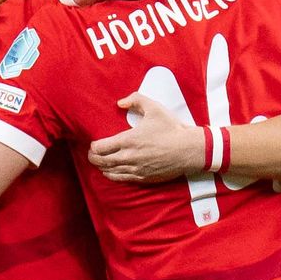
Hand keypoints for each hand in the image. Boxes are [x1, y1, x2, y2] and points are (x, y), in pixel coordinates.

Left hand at [90, 88, 211, 180]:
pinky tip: (110, 173)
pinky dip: (112, 175)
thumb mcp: (154, 108)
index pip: (101, 147)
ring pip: (110, 171)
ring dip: (101, 167)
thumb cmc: (172, 129)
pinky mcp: (143, 177)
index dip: (93, 147)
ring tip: (98, 163)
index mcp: (128, 140)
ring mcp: (136, 169)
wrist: (189, 150)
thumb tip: (120, 102)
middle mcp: (129, 156)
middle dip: (93, 158)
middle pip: (102, 161)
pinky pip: (122, 179)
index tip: (94, 144)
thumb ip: (135, 100)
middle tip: (91, 154)